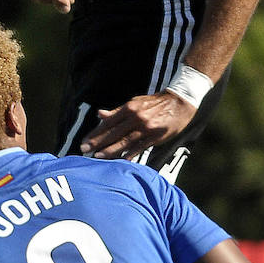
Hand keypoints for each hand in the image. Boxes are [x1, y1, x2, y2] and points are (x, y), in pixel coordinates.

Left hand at [79, 91, 196, 159]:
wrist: (179, 102)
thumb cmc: (154, 103)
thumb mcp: (135, 103)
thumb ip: (117, 111)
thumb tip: (99, 114)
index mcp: (130, 108)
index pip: (108, 123)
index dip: (95, 133)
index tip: (85, 141)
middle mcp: (136, 118)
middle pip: (113, 132)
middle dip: (98, 142)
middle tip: (84, 150)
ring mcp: (146, 128)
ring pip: (124, 141)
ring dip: (110, 150)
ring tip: (97, 157)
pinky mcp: (155, 137)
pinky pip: (140, 148)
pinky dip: (129, 154)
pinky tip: (120, 161)